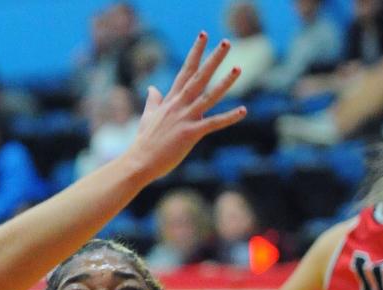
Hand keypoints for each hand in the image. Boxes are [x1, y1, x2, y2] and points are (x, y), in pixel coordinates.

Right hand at [128, 33, 246, 182]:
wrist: (139, 162)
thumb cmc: (144, 142)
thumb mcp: (147, 117)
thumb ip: (153, 101)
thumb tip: (152, 88)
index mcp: (170, 100)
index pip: (185, 71)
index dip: (195, 53)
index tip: (204, 35)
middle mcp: (179, 105)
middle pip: (198, 77)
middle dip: (212, 59)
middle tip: (226, 43)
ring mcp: (185, 119)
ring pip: (208, 96)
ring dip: (225, 82)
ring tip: (238, 68)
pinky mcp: (190, 134)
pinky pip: (213, 124)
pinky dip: (228, 118)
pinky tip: (243, 111)